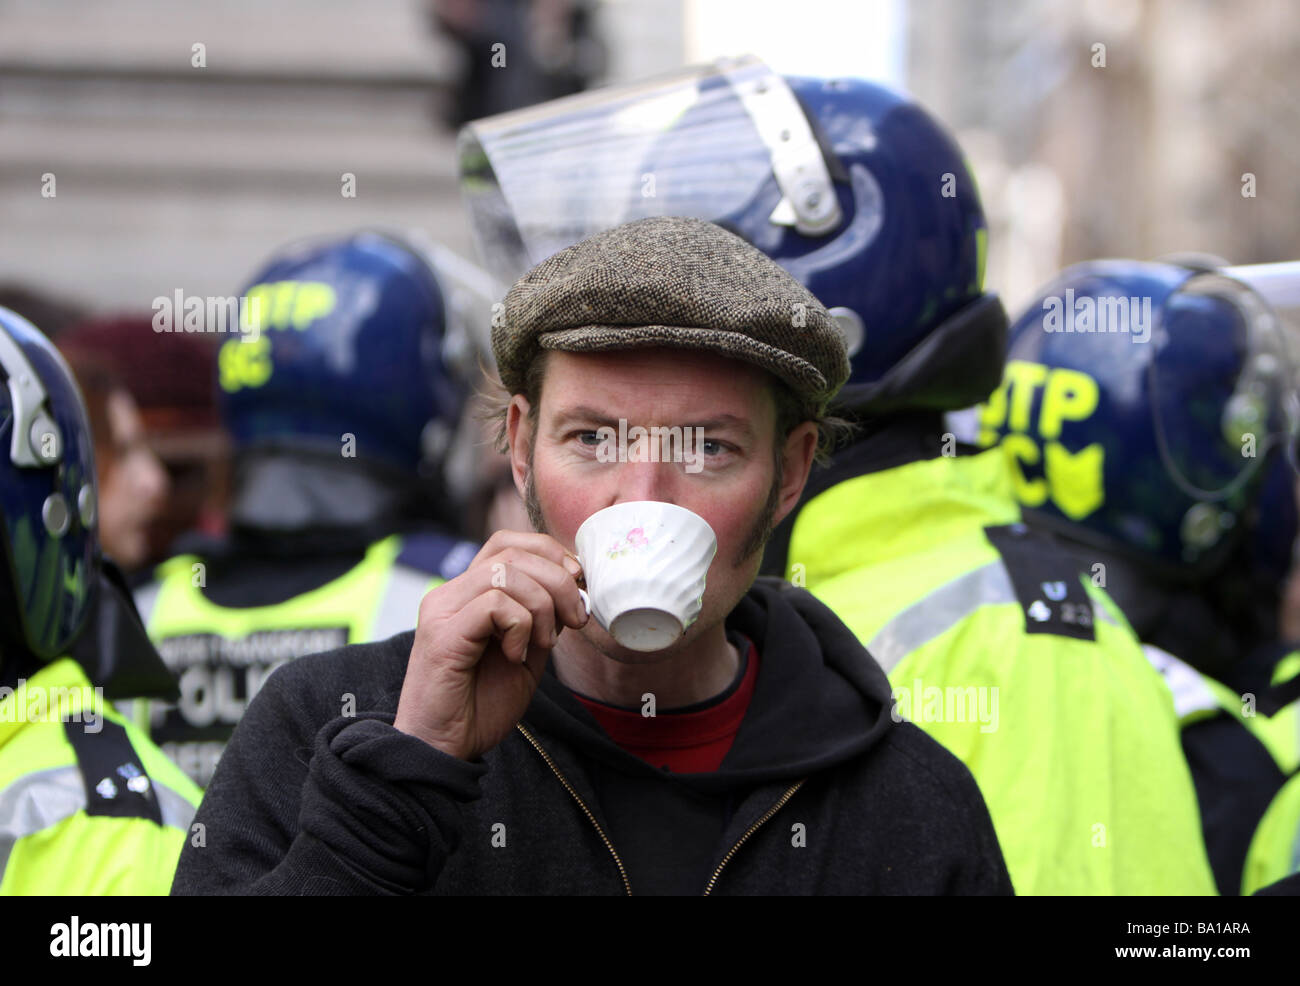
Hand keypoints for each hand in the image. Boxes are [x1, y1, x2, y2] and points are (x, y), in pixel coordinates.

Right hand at [393, 531, 587, 760]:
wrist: (444, 750)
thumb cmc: (480, 705)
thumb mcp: (527, 652)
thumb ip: (542, 617)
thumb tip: (573, 584)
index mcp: (467, 594)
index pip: (507, 543)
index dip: (548, 553)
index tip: (576, 584)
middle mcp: (450, 594)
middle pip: (512, 553)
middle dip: (558, 581)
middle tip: (574, 620)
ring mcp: (442, 610)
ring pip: (506, 573)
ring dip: (541, 607)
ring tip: (540, 645)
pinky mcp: (442, 633)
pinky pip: (494, 603)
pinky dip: (520, 627)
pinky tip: (514, 656)